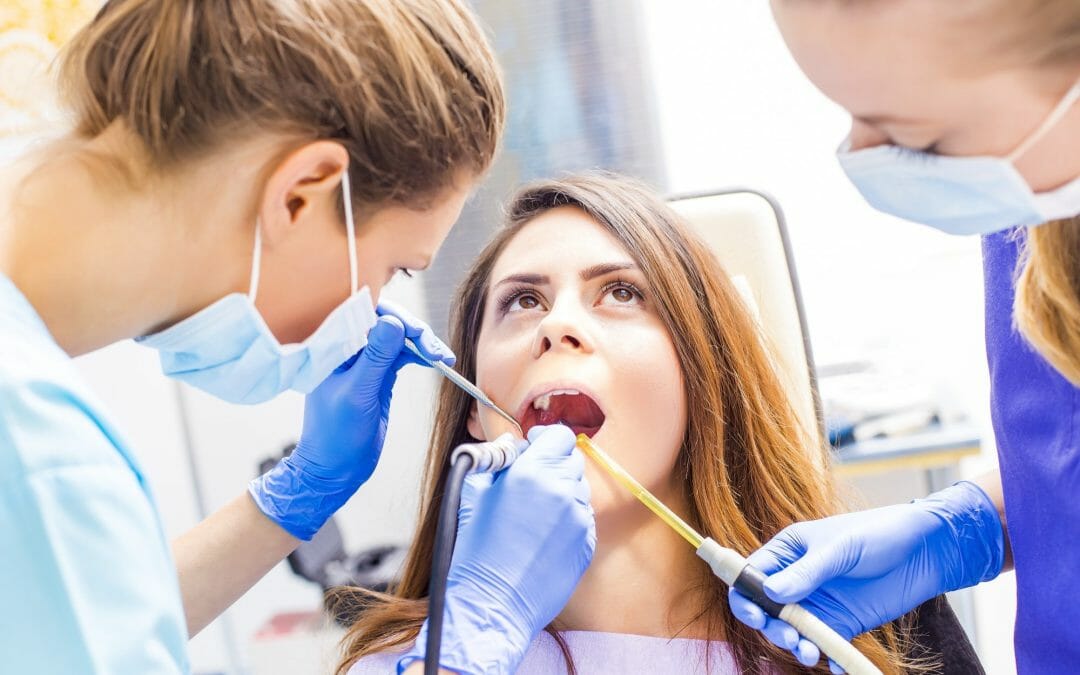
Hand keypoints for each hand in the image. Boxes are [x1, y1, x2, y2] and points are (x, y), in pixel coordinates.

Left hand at [249, 306, 452, 539]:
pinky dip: (420, 354)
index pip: (361, 311)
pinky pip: (403, 354)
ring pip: (398, 337)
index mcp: (331, 346)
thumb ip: (375, 357)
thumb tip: (392, 322)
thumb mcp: (357, 394)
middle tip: (434, 350)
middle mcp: (347, 348)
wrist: (335, 468)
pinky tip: (434, 360)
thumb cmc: (334, 435)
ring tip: (443, 358)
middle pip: (385, 321)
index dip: (390, 313)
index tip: (413, 331)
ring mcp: (365, 360)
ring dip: (422, 343)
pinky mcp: (379, 374)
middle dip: (413, 330)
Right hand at [400, 425, 595, 673]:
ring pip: (579, 489)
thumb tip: (513, 447)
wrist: (492, 602)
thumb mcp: (473, 492)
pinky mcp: (587, 543)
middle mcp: (563, 491)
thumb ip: (497, 461)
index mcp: (533, 473)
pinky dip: (567, 518)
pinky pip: (583, 517)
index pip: (560, 435)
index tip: (533, 447)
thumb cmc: (475, 548)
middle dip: (552, 464)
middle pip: (572, 459)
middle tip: (529, 481)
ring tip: (533, 513)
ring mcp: (580, 518)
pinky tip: (542, 535)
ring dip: (561, 491)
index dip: (545, 439)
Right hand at [727, 482, 1003, 669]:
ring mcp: (818, 603)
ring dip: (796, 645)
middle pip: (767, 610)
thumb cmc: (879, 533)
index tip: (756, 614)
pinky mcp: (842, 623)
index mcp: (787, 552)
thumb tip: (770, 593)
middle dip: (772, 628)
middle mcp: (797, 579)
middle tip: (791, 637)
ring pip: (792, 631)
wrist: (926, 549)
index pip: (751, 576)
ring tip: (811, 653)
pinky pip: (825, 645)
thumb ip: (807, 572)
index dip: (745, 596)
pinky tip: (836, 666)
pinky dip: (828, 658)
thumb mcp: (841, 548)